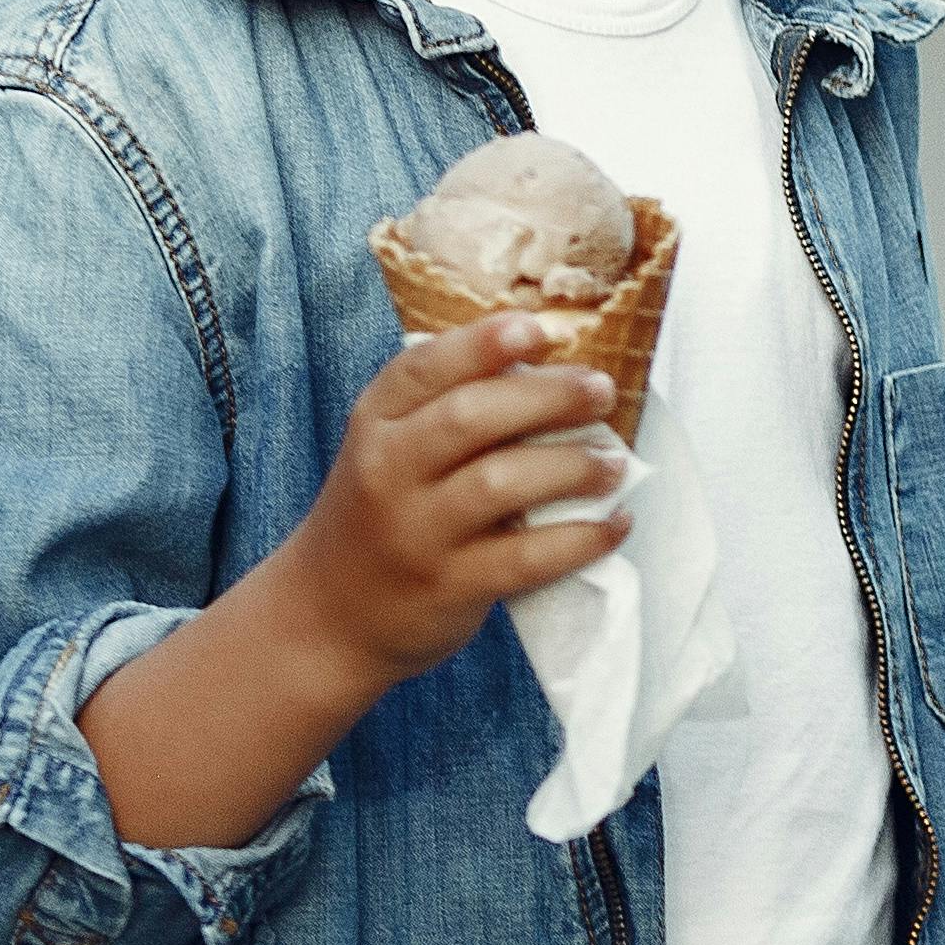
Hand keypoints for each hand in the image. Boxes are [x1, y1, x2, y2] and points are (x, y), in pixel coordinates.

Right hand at [268, 318, 630, 690]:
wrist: (329, 616)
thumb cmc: (382, 516)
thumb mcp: (390, 452)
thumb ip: (447, 412)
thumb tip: (554, 374)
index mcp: (375, 423)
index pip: (425, 367)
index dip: (484, 343)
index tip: (541, 328)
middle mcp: (387, 471)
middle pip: (470, 417)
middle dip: (548, 396)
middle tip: (602, 391)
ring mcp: (416, 532)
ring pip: (501, 483)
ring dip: (571, 467)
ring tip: (615, 464)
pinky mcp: (448, 587)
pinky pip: (525, 558)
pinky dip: (579, 539)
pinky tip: (614, 525)